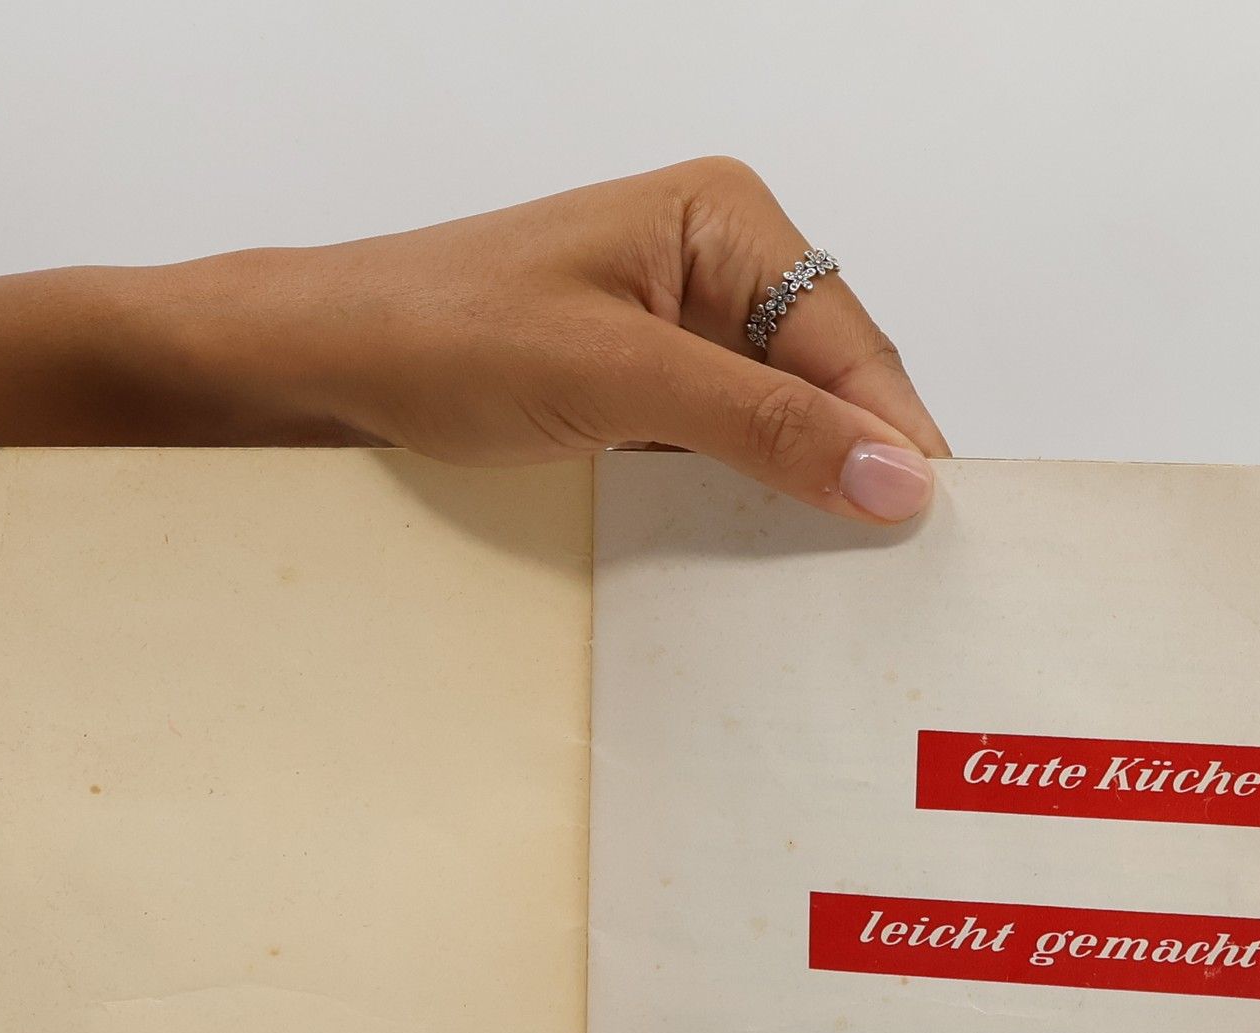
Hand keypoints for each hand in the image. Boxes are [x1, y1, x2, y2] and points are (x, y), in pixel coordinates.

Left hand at [154, 157, 950, 521]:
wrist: (324, 365)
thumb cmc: (444, 336)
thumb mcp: (619, 381)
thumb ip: (761, 427)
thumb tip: (896, 479)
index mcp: (727, 219)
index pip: (851, 344)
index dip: (896, 441)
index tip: (934, 538)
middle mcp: (716, 265)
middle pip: (826, 385)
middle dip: (854, 472)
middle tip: (893, 581)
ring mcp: (678, 331)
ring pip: (778, 427)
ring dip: (798, 498)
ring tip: (836, 586)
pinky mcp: (642, 392)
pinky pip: (722, 452)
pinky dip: (740, 504)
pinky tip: (755, 562)